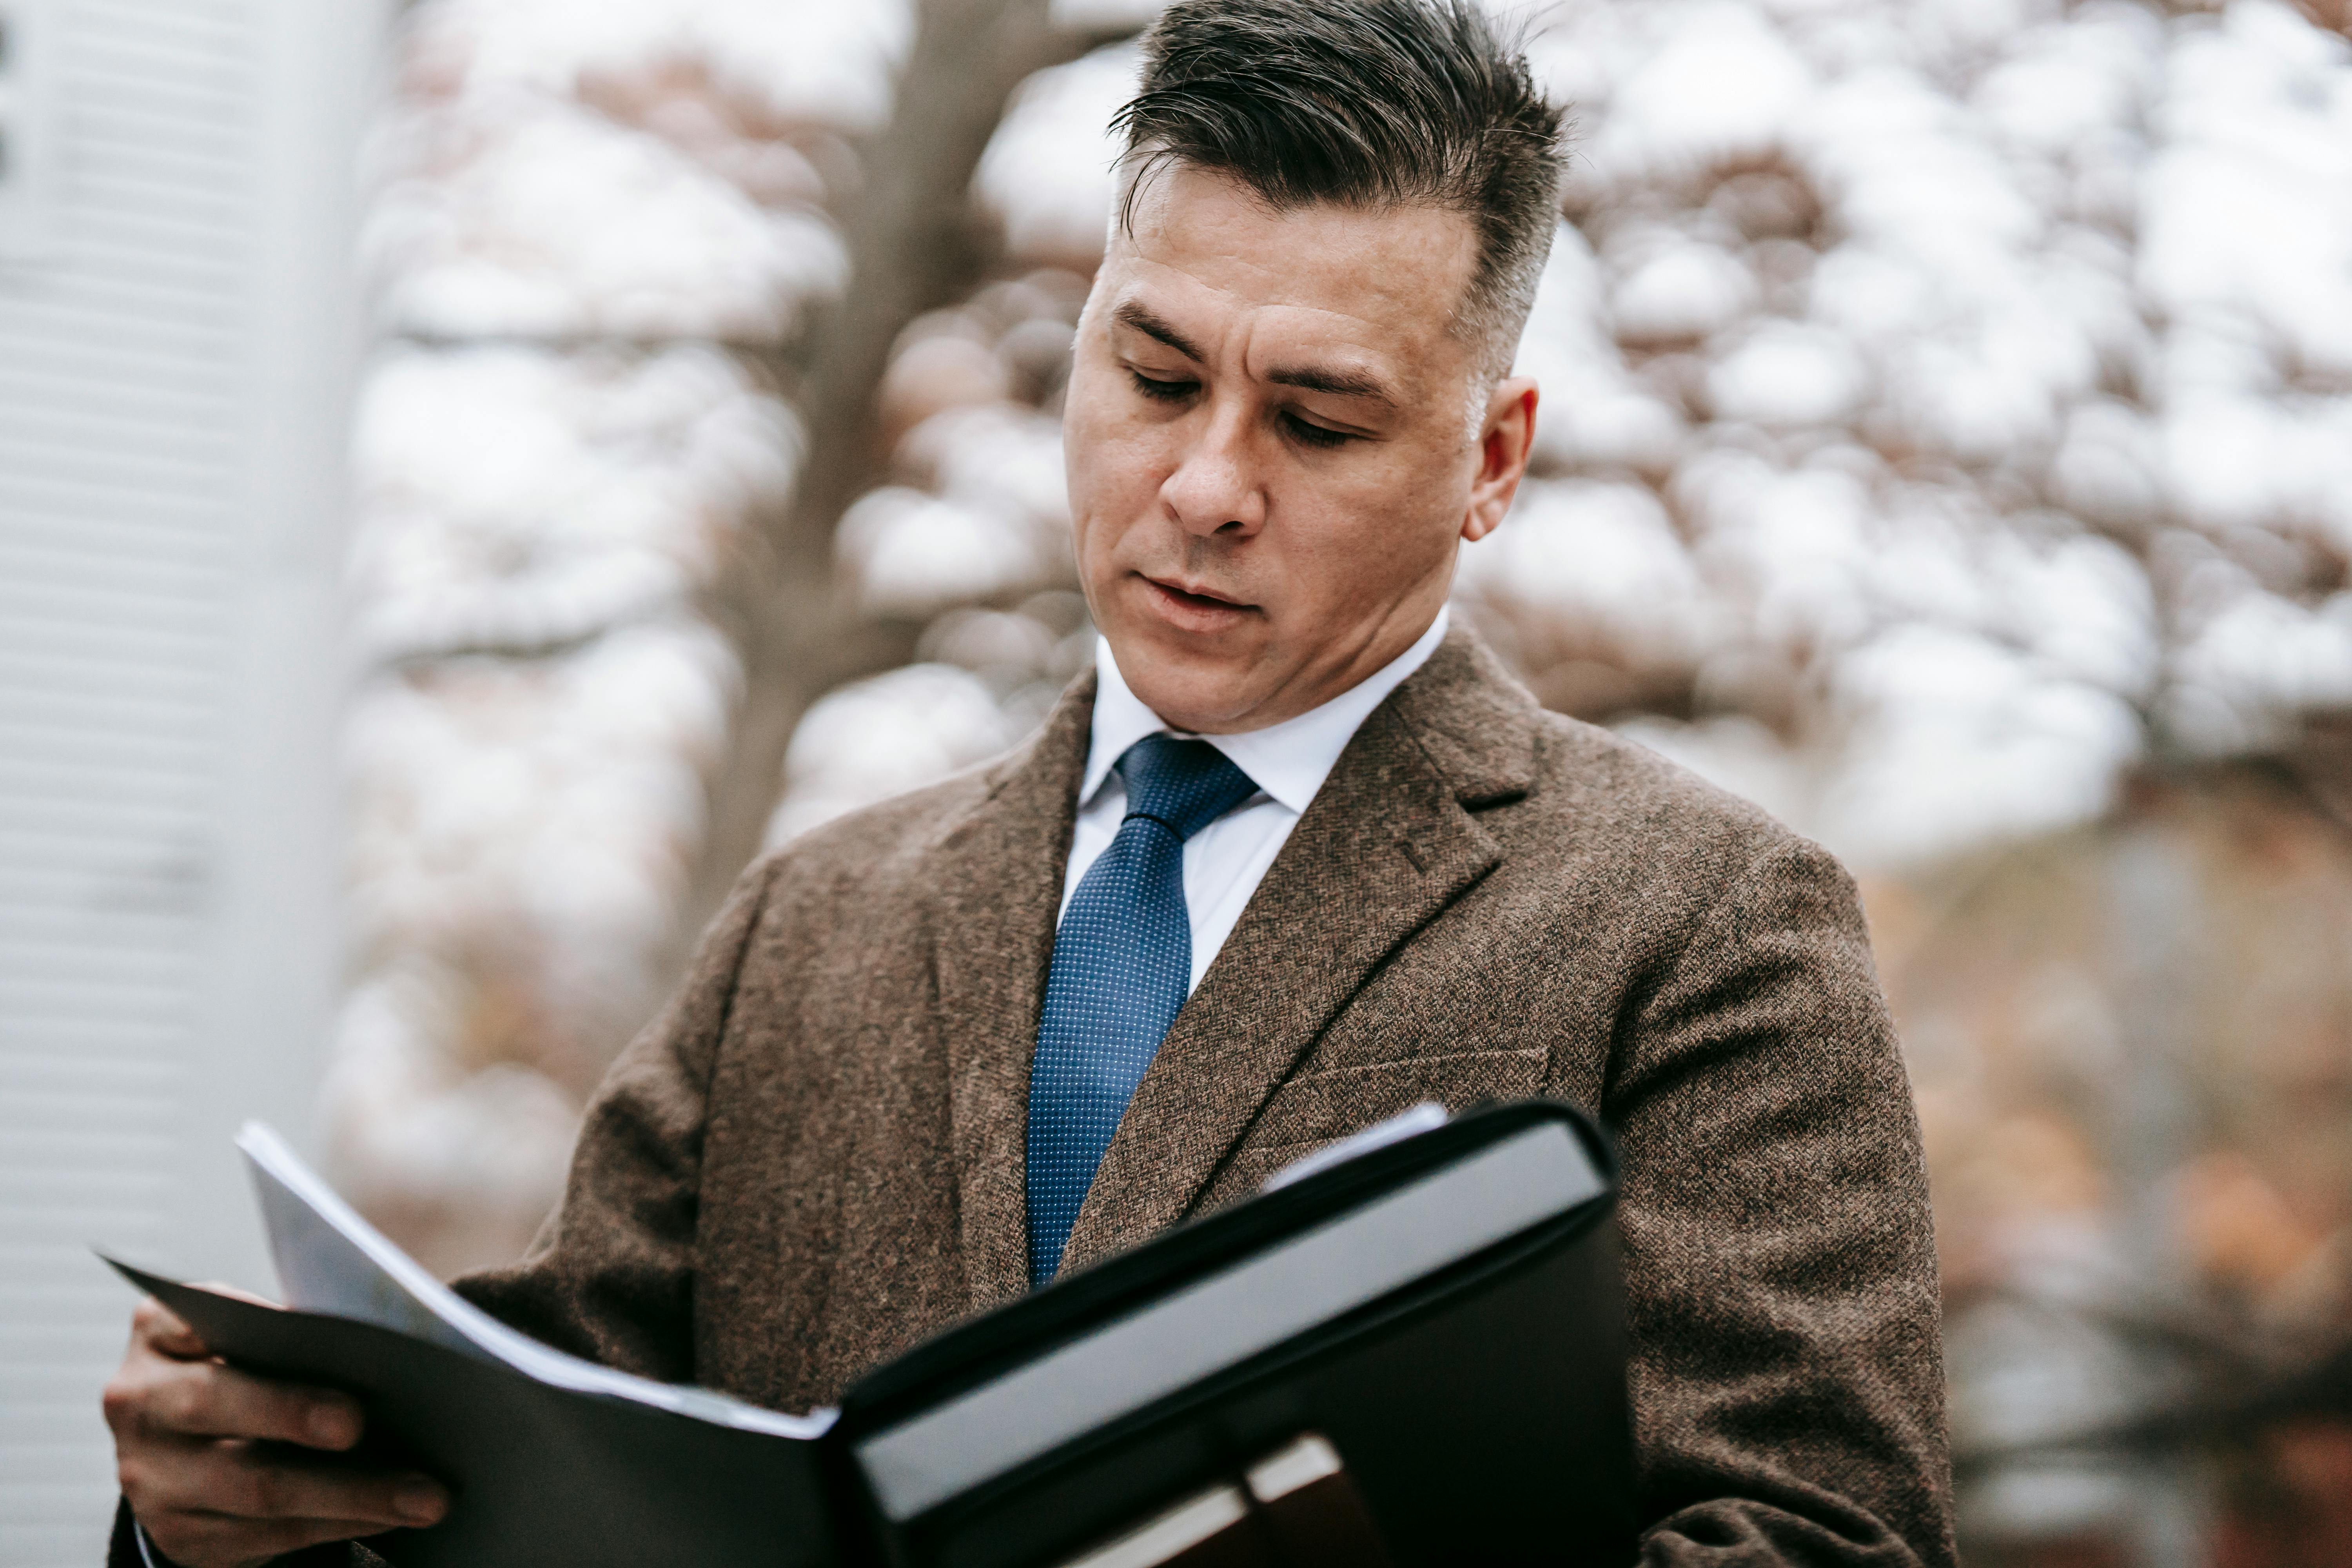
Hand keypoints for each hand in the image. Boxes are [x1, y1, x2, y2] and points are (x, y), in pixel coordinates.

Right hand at [103, 1291, 449, 1567]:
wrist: (191, 1443)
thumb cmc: (252, 1365)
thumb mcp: (255, 1335)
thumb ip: (296, 1333)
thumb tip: (384, 1349)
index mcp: (159, 1332)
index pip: (200, 1321)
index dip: (252, 1327)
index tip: (318, 1345)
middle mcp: (139, 1403)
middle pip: (218, 1406)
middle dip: (297, 1415)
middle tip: (365, 1426)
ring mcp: (150, 1478)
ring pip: (255, 1489)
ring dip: (350, 1494)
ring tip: (424, 1495)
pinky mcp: (179, 1535)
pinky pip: (264, 1537)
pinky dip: (336, 1524)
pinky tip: (391, 1515)